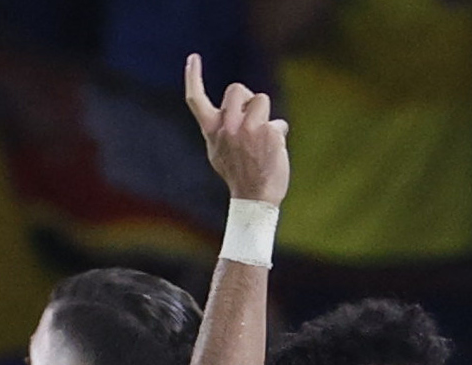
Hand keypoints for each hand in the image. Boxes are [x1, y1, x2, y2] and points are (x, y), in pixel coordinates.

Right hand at [183, 53, 288, 204]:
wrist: (255, 199)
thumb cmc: (238, 175)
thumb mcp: (218, 152)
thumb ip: (220, 129)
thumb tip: (228, 112)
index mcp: (212, 130)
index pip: (196, 99)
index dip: (194, 77)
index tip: (193, 58)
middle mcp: (227, 127)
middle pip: (237, 89)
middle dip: (247, 99)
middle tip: (252, 120)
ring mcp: (248, 128)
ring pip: (261, 100)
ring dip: (265, 116)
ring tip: (262, 140)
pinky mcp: (269, 133)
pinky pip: (278, 123)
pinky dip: (278, 135)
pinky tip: (273, 153)